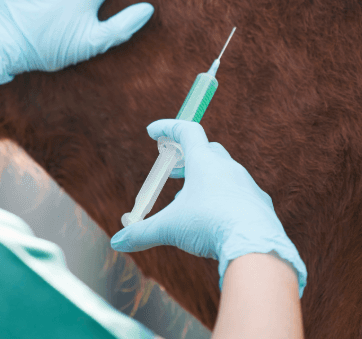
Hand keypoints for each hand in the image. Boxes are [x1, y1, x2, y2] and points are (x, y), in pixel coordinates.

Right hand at [110, 119, 306, 295]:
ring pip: (225, 173)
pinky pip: (241, 194)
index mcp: (204, 162)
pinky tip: (220, 217)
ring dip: (207, 180)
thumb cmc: (210, 227)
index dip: (168, 128)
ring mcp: (247, 185)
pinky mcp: (261, 205)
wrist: (257, 249)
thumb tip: (117, 242)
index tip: (153, 132)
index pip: (186, 131)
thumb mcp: (171, 228)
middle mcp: (227, 167)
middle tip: (175, 171)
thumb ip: (142, 233)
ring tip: (193, 201)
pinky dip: (226, 199)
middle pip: (207, 149)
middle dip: (188, 157)